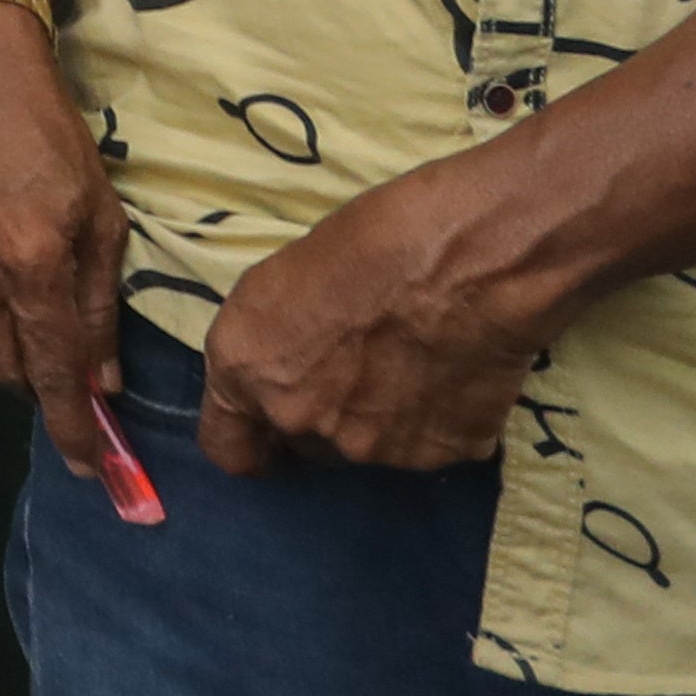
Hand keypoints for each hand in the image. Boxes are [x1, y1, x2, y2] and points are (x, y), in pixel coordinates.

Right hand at [0, 0, 130, 481]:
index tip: (90, 467)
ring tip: (29, 345)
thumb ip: (99, 300)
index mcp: (30, 262)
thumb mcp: (101, 211)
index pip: (53, 372)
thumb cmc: (50, 128)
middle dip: (34, 392)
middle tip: (64, 388)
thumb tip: (101, 377)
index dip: (72, 426)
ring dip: (0, 360)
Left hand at [193, 157, 554, 476]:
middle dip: (322, 416)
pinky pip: (432, 441)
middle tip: (359, 366)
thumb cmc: (368, 240)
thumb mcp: (282, 280)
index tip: (270, 425)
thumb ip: (272, 345)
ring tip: (415, 356)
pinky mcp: (440, 455)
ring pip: (368, 447)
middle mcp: (300, 420)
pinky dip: (440, 416)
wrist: (467, 260)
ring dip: (382, 417)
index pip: (228, 448)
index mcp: (247, 370)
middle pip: (304, 445)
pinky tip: (454, 367)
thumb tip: (285, 371)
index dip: (252, 437)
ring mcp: (372, 447)